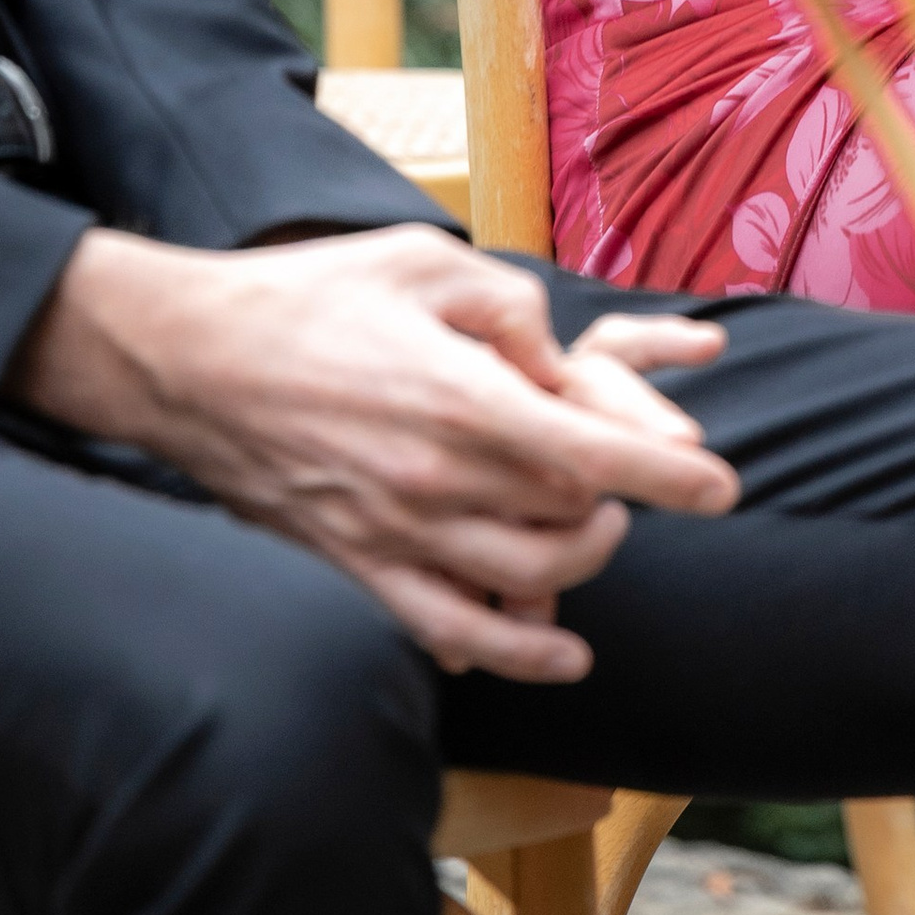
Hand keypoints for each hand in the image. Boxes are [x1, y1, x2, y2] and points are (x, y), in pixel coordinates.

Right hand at [14, 223, 736, 681]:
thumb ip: (510, 308)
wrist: (191, 361)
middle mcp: (434, 481)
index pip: (592, 452)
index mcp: (459, 398)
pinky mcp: (358, 567)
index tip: (722, 487)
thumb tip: (557, 366)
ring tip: (596, 529)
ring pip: (527, 583)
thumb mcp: (424, 262)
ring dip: (582, 565)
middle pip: (571, 518)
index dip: (669, 474)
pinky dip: (517, 652)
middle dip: (622, 501)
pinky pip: (450, 632)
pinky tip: (560, 651)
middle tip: (631, 471)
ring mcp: (394, 535)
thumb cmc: (312, 297)